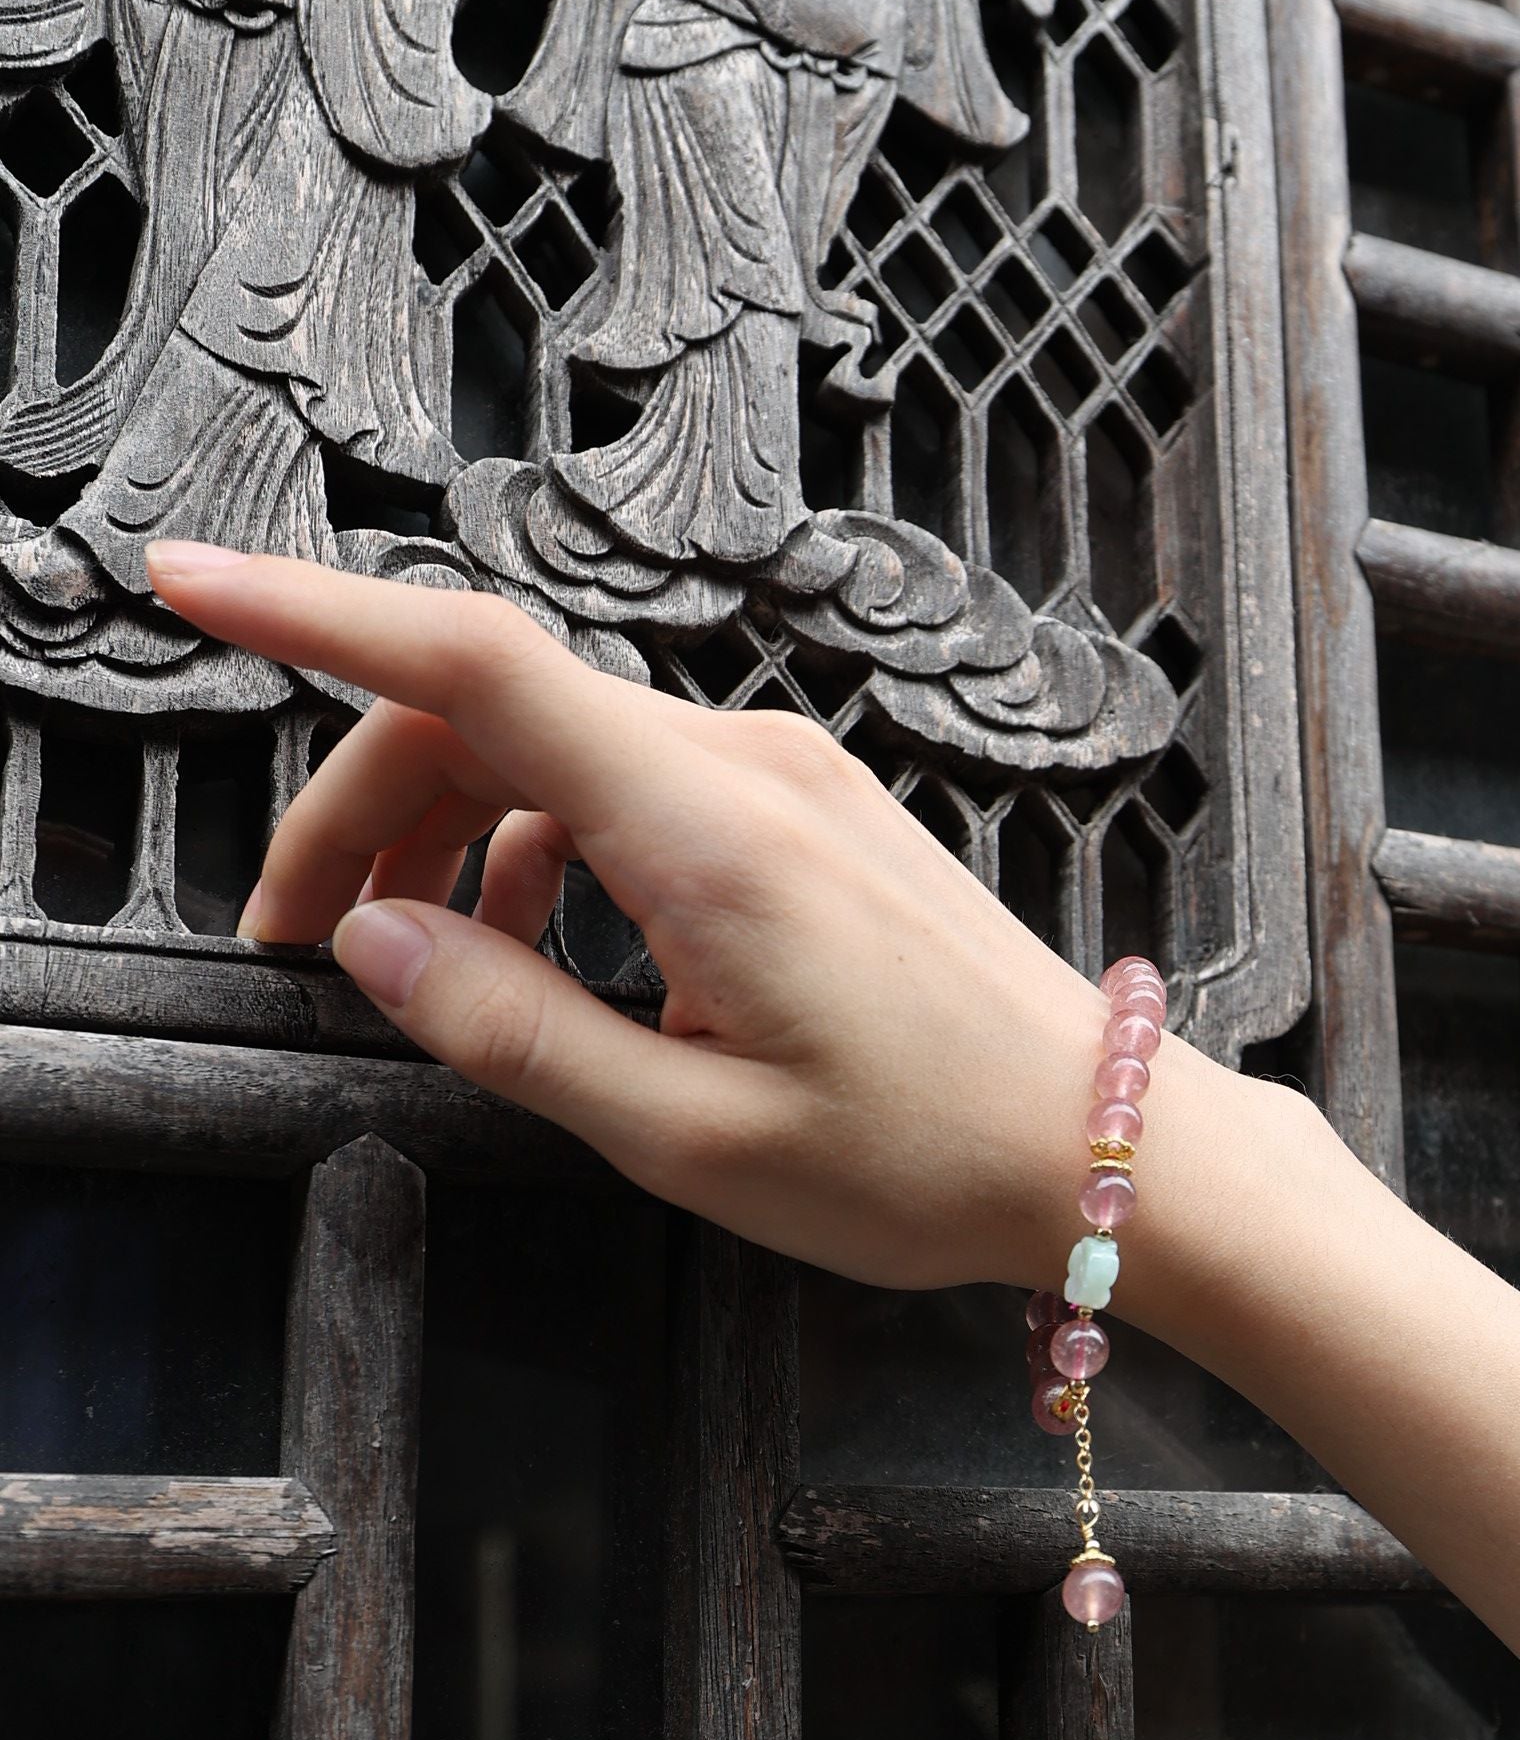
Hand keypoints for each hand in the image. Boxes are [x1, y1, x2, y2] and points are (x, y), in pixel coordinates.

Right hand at [146, 540, 1519, 1739]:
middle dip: (360, 800)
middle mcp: (744, 765)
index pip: (474, 661)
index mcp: (705, 830)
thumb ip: (515, 1030)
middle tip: (289, 940)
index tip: (185, 579)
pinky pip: (631, 787)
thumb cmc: (927, 1161)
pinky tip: (552, 963)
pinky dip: (549, 850)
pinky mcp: (809, 810)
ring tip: (420, 971)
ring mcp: (786, 776)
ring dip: (453, 833)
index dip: (313, 608)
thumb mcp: (692, 1137)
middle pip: (488, 710)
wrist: (1115, 1148)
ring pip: (555, 748)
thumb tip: (375, 939)